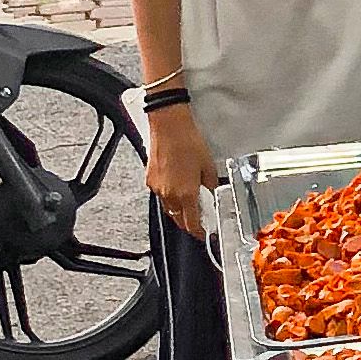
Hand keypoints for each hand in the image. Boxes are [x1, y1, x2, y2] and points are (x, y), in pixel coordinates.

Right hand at [142, 99, 218, 232]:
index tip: (205, 233)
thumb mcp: (208, 165)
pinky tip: (177, 187)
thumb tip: (210, 192)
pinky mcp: (150, 180)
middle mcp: (170, 195)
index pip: (192, 223)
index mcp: (186, 194)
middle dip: (189, 223)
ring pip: (169, 209)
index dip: (199, 232)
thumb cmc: (188, 142)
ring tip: (190, 202)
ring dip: (179, 211)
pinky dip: (170, 197)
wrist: (168, 126)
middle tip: (199, 219)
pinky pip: (161, 196)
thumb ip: (210, 184)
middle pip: (179, 220)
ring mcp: (157, 188)